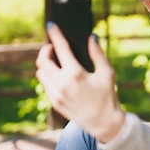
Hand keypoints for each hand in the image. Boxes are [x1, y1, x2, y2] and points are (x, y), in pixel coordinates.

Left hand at [36, 24, 124, 142]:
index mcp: (75, 74)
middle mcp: (62, 84)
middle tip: (53, 47)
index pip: (60, 48)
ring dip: (45, 64)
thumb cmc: (108, 96)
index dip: (55, 34)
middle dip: (46, 50)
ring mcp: (56, 94)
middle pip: (42, 60)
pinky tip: (58, 75)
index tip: (51, 25)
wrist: (104, 123)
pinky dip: (48, 76)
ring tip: (56, 61)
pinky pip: (45, 85)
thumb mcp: (107, 73)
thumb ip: (98, 54)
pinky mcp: (55, 103)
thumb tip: (92, 37)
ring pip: (40, 73)